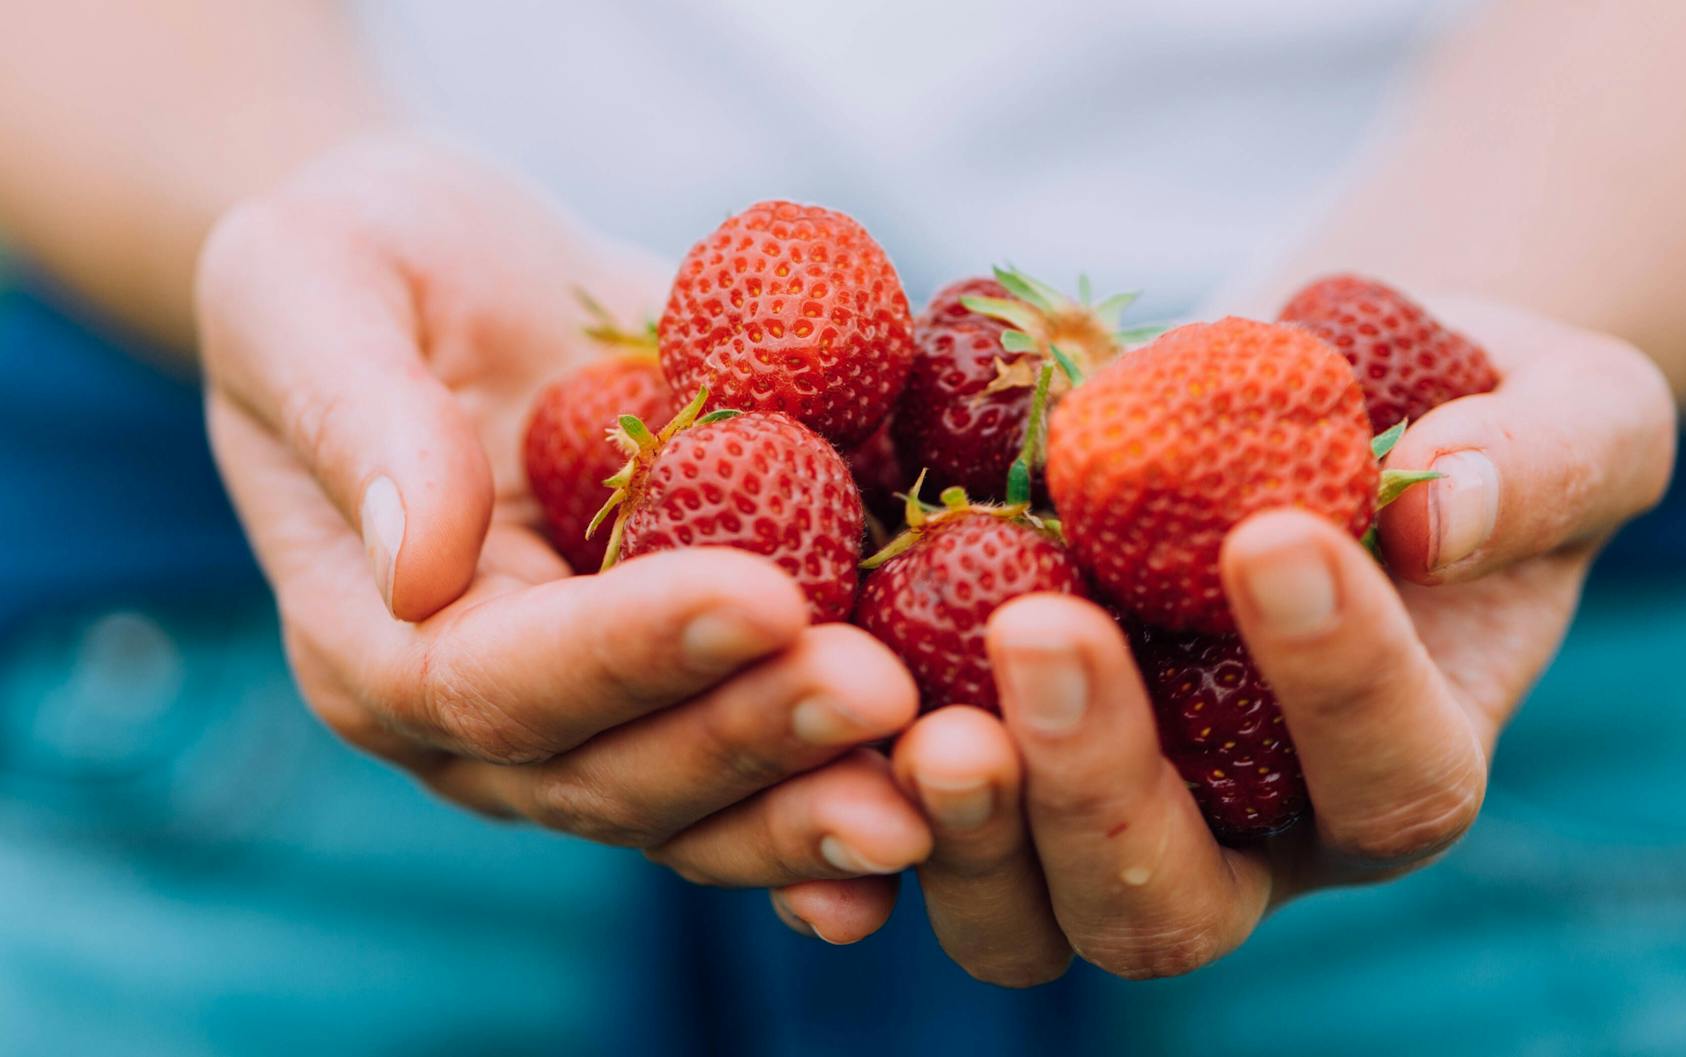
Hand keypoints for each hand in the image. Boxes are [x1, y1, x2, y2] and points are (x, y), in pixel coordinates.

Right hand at [197, 138, 928, 912]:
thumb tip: (417, 561)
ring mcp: (606, 721)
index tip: (763, 594)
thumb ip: (355, 419)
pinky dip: (856, 791)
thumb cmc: (364, 262)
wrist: (461, 276)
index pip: (502, 681)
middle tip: (880, 690)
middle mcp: (494, 720)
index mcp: (380, 641)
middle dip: (757, 733)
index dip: (633, 650)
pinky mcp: (700, 690)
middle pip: (622, 773)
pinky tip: (953, 809)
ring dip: (828, 796)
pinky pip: (774, 770)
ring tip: (949, 770)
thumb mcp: (310, 287)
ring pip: (711, 807)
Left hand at [778, 299, 1673, 980]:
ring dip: (965, 827)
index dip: (1336, 681)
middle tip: (1042, 633)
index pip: (1386, 775)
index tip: (1276, 537)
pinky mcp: (994, 754)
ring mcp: (1107, 810)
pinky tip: (804, 702)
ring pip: (1024, 914)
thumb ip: (1534, 466)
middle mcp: (1247, 835)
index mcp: (1397, 768)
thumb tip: (1438, 510)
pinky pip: (907, 828)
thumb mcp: (1568, 412)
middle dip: (1103, 788)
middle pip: (1173, 904)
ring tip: (919, 706)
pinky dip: (850, 797)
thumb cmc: (1472, 413)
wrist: (1324, 399)